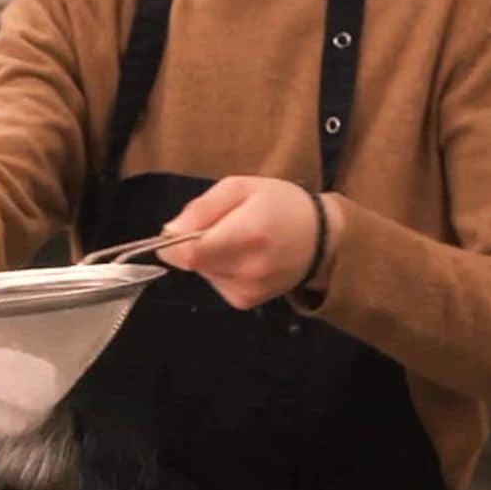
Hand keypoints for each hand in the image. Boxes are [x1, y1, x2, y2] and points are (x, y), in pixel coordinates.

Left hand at [156, 176, 336, 309]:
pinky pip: (215, 282)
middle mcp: (247, 269)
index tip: (181, 229)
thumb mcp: (240, 188)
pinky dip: (220, 269)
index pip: (188, 253)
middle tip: (221, 226)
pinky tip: (243, 258)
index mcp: (247, 234)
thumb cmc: (281, 204)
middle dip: (193, 244)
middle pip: (191, 262)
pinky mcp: (246, 301)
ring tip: (238, 240)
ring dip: (209, 256)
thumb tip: (168, 232)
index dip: (173, 242)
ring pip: (202, 272)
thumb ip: (202, 208)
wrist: (322, 239)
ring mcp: (247, 290)